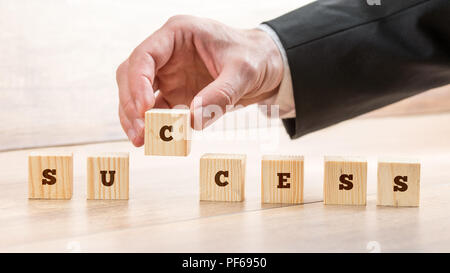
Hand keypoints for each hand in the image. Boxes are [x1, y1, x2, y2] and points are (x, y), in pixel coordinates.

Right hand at [116, 15, 283, 146]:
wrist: (267, 67)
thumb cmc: (255, 57)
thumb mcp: (243, 72)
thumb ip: (220, 94)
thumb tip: (192, 120)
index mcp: (178, 34)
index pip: (145, 55)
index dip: (138, 82)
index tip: (145, 109)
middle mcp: (167, 53)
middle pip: (132, 75)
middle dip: (131, 104)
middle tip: (140, 131)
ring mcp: (169, 74)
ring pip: (137, 94)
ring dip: (135, 118)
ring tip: (142, 141)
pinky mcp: (175, 93)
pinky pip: (156, 110)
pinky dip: (153, 125)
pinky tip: (155, 141)